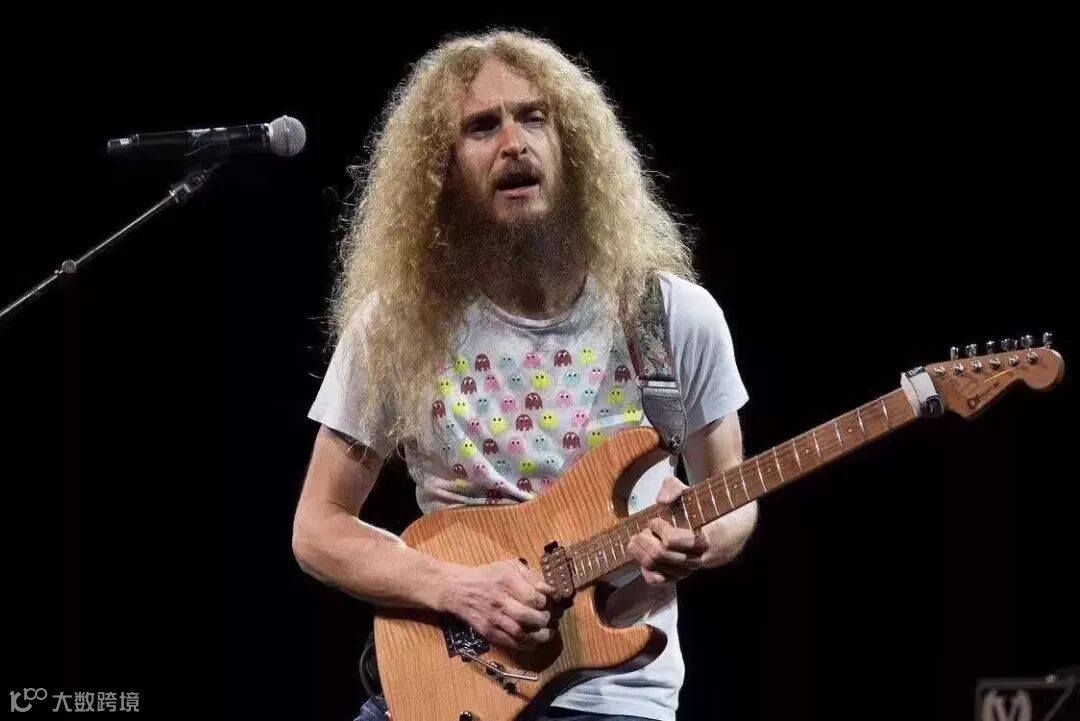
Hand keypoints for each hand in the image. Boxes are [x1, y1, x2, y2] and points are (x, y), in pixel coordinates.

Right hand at [442, 559, 557, 649]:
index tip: (550, 602)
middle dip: (544, 620)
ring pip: (520, 634)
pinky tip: (535, 640)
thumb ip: (531, 576)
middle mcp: (500, 601)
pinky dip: (527, 644)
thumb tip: (550, 591)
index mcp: (506, 581)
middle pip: (527, 616)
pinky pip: (511, 643)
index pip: (532, 597)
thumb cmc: (489, 576)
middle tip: (550, 618)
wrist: (459, 590)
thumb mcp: (510, 566)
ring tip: (548, 633)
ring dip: (539, 637)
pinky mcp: (489, 633)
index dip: (546, 602)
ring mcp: (493, 619)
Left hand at [626, 477, 709, 585]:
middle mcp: (694, 560)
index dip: (659, 528)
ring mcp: (684, 571)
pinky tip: (644, 552)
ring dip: (641, 548)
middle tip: (647, 529)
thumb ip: (673, 488)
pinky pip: (653, 579)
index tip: (656, 520)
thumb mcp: (688, 493)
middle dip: (645, 537)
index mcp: (702, 539)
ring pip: (652, 566)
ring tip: (643, 537)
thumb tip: (660, 500)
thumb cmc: (698, 512)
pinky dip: (643, 566)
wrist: (715, 536)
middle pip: (658, 554)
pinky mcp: (675, 579)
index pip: (671, 540)